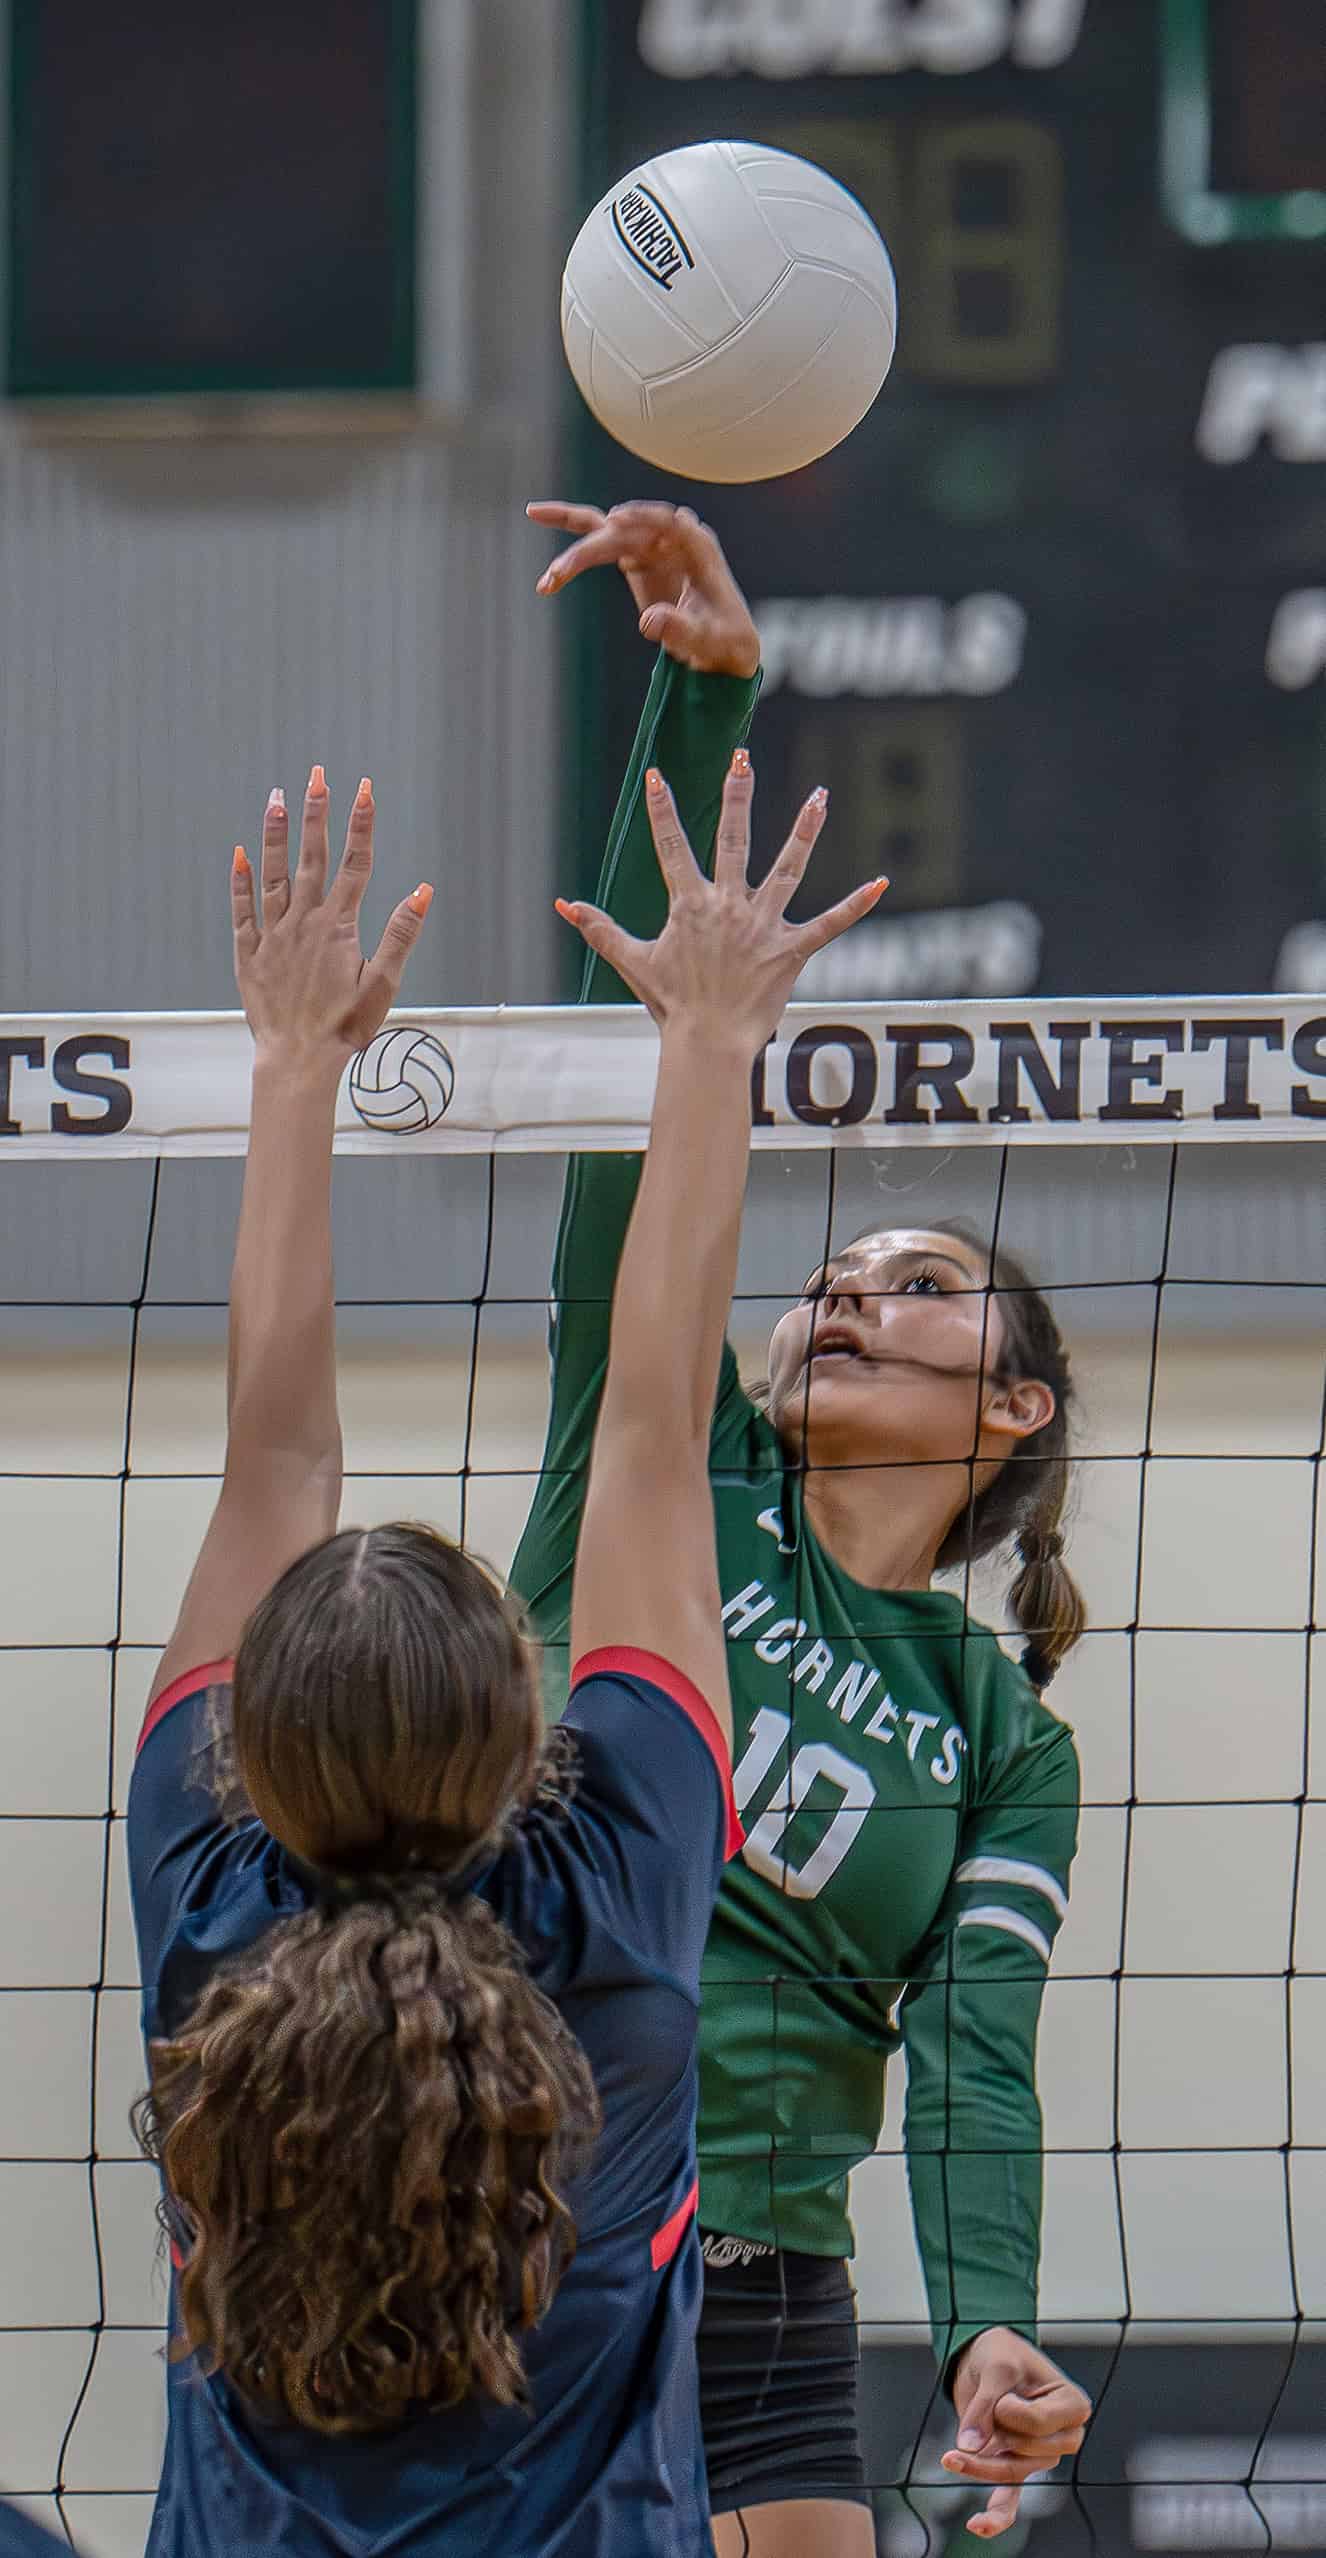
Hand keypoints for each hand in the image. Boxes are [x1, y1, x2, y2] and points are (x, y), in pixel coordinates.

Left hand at [231, 766, 432, 1076]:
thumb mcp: (383, 983)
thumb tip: (423, 892)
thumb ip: (401, 934)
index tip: (364, 788)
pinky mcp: (250, 953)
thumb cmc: (346, 1027)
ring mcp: (274, 934)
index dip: (361, 823)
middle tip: (318, 775)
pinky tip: (239, 854)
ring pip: (274, 874)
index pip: (354, 863)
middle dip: (317, 812)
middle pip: (312, 856)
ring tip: (277, 799)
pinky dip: (241, 881)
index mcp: (339, 926)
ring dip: (276, 835)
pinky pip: (243, 910)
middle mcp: (304, 921)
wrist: (297, 1058)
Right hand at [528, 498, 759, 677]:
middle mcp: (671, 538)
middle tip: (560, 575)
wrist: (720, 644)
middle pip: (625, 533)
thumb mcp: (704, 640)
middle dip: (590, 552)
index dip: (642, 517)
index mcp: (697, 547)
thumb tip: (647, 621)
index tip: (614, 519)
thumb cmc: (720, 638)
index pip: (669, 522)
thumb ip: (679, 628)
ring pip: (605, 533)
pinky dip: (573, 555)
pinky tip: (548, 572)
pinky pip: (599, 544)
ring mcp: (650, 544)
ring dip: (574, 555)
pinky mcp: (634, 556)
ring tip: (546, 580)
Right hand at [555, 752, 884, 1057]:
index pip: (671, 846)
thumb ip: (600, 929)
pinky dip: (855, 905)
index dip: (661, 810)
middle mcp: (728, 906)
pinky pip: (828, 924)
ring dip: (805, 830)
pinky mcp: (790, 949)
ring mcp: (761, 925)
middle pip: (733, 839)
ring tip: (820, 796)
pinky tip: (880, 884)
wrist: (707, 1044)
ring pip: (788, 868)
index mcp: (690, 905)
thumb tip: (562, 905)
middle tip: (742, 758)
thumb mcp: (632, 962)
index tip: (654, 775)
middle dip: (737, 795)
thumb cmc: (672, 1005)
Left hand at [943, 2330, 1091, 2539]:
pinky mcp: (1017, 2467)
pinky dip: (995, 2515)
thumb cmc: (1003, 2354)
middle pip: (1023, 2453)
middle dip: (994, 2430)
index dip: (1009, 2409)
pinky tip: (977, 2525)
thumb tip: (967, 2447)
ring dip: (977, 2466)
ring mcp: (1042, 2457)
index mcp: (1073, 2407)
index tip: (1003, 2390)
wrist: (988, 2356)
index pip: (1037, 2424)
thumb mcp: (995, 2367)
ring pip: (1009, 2474)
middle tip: (990, 2400)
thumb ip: (983, 2406)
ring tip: (949, 2457)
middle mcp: (1064, 2437)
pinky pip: (1011, 2500)